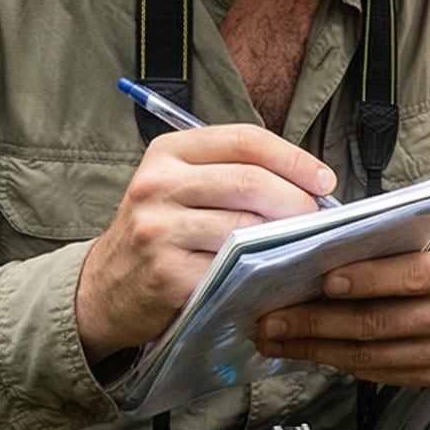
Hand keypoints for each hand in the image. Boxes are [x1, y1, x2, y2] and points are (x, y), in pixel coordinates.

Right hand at [75, 125, 339, 361]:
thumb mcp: (179, 185)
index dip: (294, 159)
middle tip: (319, 219)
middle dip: (299, 201)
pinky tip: (277, 273)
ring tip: (303, 245)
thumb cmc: (160, 231)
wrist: (105, 288)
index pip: (245, 140)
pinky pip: (235, 270)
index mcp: (167, 152)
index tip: (324, 180)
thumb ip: (232, 173)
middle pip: (251, 182)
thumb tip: (311, 183)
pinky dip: (265, 271)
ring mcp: (160, 231)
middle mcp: (158, 185)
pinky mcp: (169, 276)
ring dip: (287, 238)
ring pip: (247, 228)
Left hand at [252, 223, 429, 387]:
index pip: (405, 277)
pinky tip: (307, 351)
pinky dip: (336, 362)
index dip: (363, 280)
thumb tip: (319, 241)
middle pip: (376, 323)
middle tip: (272, 319)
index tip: (321, 281)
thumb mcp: (428, 230)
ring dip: (314, 349)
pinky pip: (376, 373)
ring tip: (275, 339)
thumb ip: (384, 235)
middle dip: (316, 322)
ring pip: (369, 355)